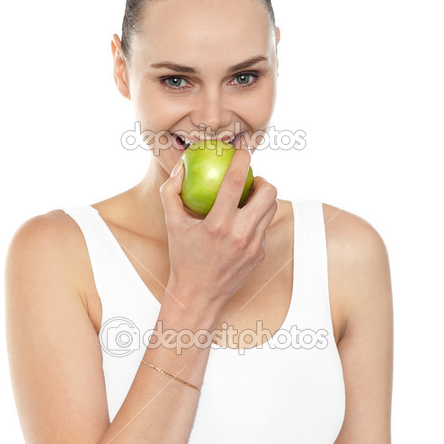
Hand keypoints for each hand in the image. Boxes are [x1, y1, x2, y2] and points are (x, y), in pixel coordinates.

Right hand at [159, 139, 277, 309]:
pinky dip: (257, 219)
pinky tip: (245, 220)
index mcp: (218, 224)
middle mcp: (240, 234)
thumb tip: (181, 167)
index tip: (242, 148)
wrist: (198, 296)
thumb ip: (172, 192)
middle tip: (252, 180)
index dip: (242, 159)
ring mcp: (254, 246)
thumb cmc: (182, 257)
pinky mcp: (260, 255)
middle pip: (268, 193)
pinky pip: (265, 228)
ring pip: (272, 209)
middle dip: (263, 179)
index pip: (236, 181)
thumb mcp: (172, 224)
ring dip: (264, 198)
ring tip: (250, 198)